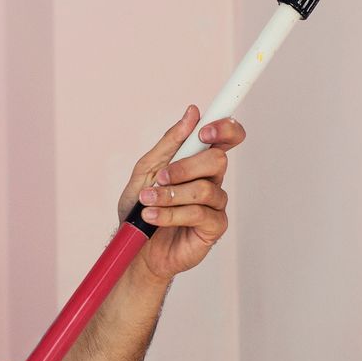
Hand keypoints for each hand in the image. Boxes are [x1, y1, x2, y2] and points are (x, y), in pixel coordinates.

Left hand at [117, 104, 244, 281]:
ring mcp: (215, 204)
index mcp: (199, 160)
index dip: (224, 128)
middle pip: (217, 159)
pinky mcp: (214, 227)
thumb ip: (169, 143)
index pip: (226, 136)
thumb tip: (191, 114)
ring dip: (170, 195)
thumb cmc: (142, 207)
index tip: (204, 131)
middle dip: (185, 167)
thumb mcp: (146, 170)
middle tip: (161, 177)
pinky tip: (153, 217)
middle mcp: (212, 179)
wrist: (135, 247)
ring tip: (147, 202)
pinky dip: (171, 214)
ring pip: (204, 189)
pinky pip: (199, 214)